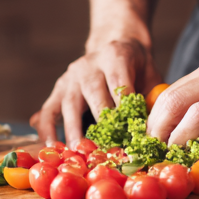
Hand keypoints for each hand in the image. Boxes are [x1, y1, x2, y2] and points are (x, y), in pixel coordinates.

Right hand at [31, 37, 162, 145]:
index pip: (119, 84)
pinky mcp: (58, 89)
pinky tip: (52, 147)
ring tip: (77, 153)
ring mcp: (70, 77)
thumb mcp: (150, 75)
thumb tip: (150, 130)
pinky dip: (47, 129)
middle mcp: (89, 65)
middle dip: (101, 124)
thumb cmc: (136, 68)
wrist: (115, 45)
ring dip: (73, 130)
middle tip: (107, 150)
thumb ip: (151, 99)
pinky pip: (49, 110)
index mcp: (115, 56)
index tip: (130, 135)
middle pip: (94, 95)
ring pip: (69, 104)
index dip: (124, 110)